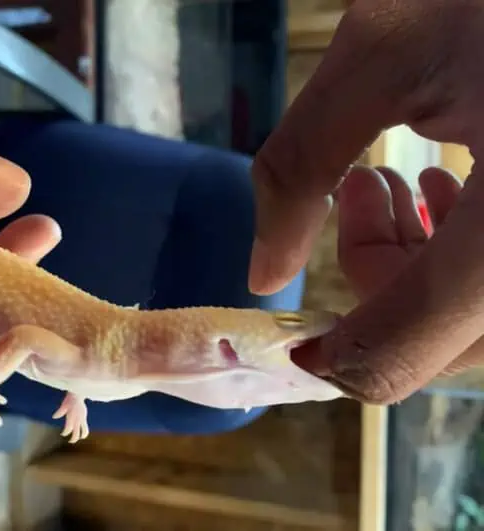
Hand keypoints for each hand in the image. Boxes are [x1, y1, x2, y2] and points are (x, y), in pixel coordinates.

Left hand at [248, 0, 483, 402]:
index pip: (411, 347)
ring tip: (393, 180)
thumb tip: (261, 274)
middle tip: (353, 201)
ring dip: (424, 268)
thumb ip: (298, 171)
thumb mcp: (381, 52)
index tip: (298, 336)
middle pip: (458, 338)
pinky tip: (448, 182)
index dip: (341, 358)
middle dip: (384, 288)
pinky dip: (467, 250)